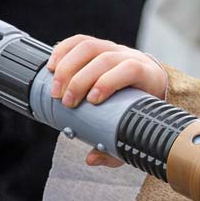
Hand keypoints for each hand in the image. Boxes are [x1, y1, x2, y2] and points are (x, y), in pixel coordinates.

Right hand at [47, 36, 168, 167]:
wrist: (148, 86)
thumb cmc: (139, 110)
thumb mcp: (134, 129)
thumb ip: (115, 147)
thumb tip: (91, 159)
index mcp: (146, 75)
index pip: (130, 69)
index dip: (109, 82)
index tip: (92, 101)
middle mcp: (130, 56)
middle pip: (104, 59)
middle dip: (81, 80)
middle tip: (67, 103)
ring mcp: (113, 48)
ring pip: (89, 47)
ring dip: (68, 67)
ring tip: (55, 90)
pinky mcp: (98, 45)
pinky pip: (79, 41)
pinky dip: (62, 51)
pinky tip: (51, 67)